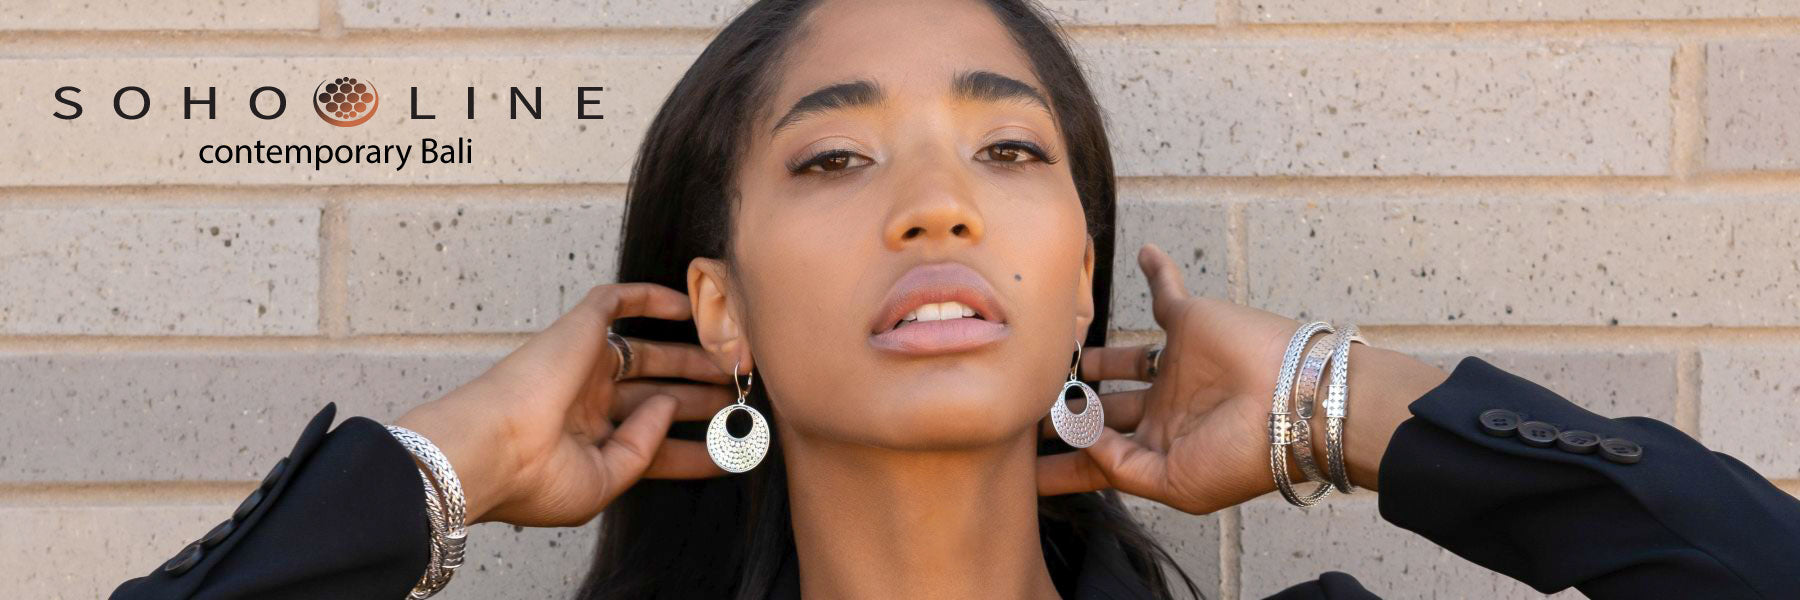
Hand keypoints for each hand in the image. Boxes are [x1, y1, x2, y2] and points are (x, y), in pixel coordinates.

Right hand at [394, 283, 732, 526]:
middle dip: (701, 398)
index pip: (653, 444)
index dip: (694, 449)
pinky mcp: (579, 332)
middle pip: (658, 395)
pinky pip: (618, 302)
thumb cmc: (535, 479)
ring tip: (733, 363)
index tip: (734, 453)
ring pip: (648, 353)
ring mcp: (583, 366)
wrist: (492, 448)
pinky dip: (652, 298)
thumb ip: (644, 450)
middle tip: (743, 399)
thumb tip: (669, 406)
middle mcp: (587, 404)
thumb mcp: (604, 484)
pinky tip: (688, 305)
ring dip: (691, 357)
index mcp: (588, 446)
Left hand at [1036, 244, 1447, 513]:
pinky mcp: (1188, 322)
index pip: (1100, 457)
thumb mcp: (1175, 483)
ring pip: (1119, 355)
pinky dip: (1156, 270)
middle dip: (1063, 411)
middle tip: (1018, 405)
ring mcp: (1176, 364)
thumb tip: (1079, 436)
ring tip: (1046, 349)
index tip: (1021, 472)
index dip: (1063, 465)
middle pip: (1101, 408)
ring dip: (1088, 353)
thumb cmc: (1242, 453)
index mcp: (1163, 448)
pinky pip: (1166, 288)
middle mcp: (1165, 407)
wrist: (1294, 404)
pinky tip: (1141, 255)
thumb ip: (1119, 466)